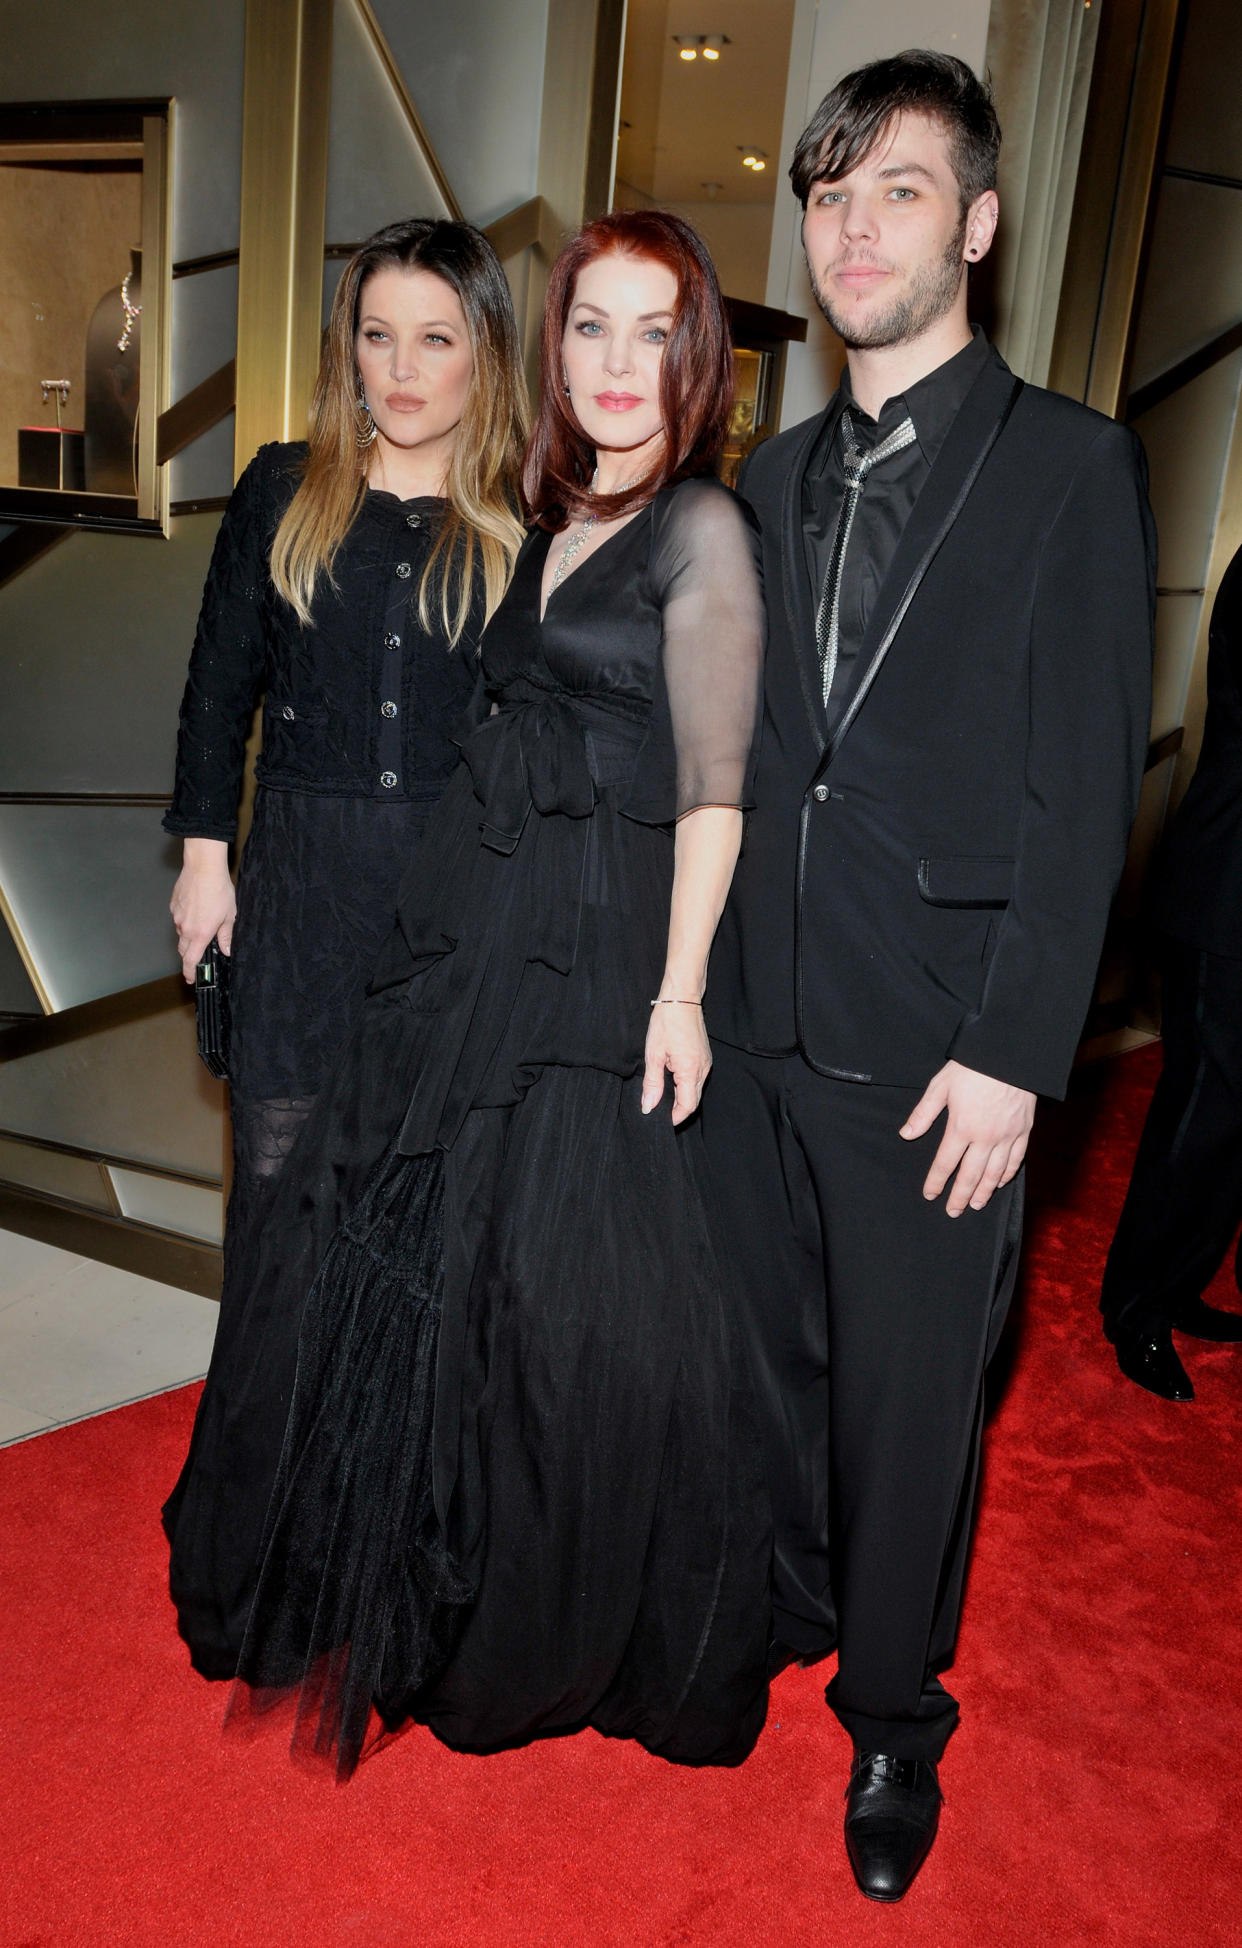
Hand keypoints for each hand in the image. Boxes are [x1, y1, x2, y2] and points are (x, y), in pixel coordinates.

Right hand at [170, 839, 235, 982]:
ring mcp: (177, 916)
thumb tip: (227, 950)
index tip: (190, 979)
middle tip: (199, 955)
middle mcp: (184, 927)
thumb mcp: (229, 915)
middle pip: (183, 949)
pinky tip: (196, 910)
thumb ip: (226, 935)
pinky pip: (178, 918)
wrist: (203, 867)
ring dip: (189, 935)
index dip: (189, 972)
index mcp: (200, 934)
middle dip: (190, 955)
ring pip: (181, 932)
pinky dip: (185, 919)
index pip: (190, 960)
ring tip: (202, 925)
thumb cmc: (219, 890)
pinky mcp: (173, 905)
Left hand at [642, 1001, 710, 1125]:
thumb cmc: (666, 1022)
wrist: (681, 998)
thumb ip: (652, 1083)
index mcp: (691, 1070)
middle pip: (693, 1101)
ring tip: (661, 1094)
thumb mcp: (653, 1054)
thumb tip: (648, 1106)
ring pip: (695, 1090)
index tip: (660, 1120)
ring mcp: (706, 1063)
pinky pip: (696, 1079)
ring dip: (680, 1097)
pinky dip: (684, 1085)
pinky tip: (670, 1079)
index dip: (674, 1117)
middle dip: (677, 1110)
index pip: (687, 1106)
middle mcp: (703, 1069)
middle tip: (658, 1110)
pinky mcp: (704, 1057)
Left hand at [900, 1059, 1034, 1216]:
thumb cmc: (973, 1067)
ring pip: (995, 1173)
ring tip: (976, 1205)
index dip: (936, 1182)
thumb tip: (906, 1134)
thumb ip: (924, 1113)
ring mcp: (1007, 1136)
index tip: (930, 1195)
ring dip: (984, 1192)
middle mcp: (985, 1137)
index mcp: (961, 1127)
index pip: (945, 1163)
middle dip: (960, 1196)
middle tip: (953, 1212)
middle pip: (970, 1175)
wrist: (1010, 1055)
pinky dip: (1007, 1174)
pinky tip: (1000, 1182)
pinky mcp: (1024, 1131)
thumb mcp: (941, 1086)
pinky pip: (1016, 1160)